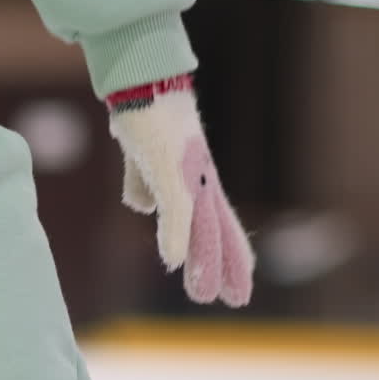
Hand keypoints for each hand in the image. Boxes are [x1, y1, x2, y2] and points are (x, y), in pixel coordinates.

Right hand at [106, 76, 254, 305]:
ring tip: (204, 296)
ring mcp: (190, 174)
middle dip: (229, 266)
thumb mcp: (140, 158)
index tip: (238, 280)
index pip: (220, 222)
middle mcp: (201, 178)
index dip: (229, 250)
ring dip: (205, 264)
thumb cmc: (143, 111)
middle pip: (222, 228)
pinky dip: (177, 236)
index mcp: (197, 178)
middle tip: (238, 301)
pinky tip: (174, 263)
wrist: (141, 78)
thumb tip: (140, 207)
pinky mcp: (171, 168)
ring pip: (204, 226)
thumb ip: (142, 183)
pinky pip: (177, 209)